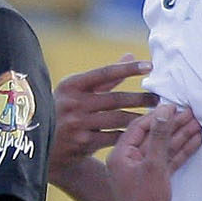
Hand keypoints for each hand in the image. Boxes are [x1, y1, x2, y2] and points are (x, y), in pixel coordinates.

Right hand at [51, 55, 159, 174]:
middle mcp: (73, 103)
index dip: (129, 69)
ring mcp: (77, 124)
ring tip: (155, 116)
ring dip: (140, 117)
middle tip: (158, 98)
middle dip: (141, 98)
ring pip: (118, 119)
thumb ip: (104, 77)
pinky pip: (114, 137)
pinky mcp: (83, 143)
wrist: (43, 144)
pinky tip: (142, 133)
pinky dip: (130, 134)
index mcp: (70, 85)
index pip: (105, 73)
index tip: (149, 66)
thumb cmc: (64, 111)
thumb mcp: (76, 91)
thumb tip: (130, 56)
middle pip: (116, 99)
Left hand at [106, 102, 201, 200]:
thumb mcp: (153, 164)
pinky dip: (182, 151)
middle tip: (192, 111)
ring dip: (181, 136)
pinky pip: (169, 161)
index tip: (173, 105)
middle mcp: (128, 162)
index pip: (137, 128)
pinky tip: (197, 139)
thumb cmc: (146, 199)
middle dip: (173, 125)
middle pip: (153, 137)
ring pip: (164, 148)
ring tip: (199, 121)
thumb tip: (165, 110)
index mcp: (119, 156)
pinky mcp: (156, 181)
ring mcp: (142, 172)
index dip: (157, 116)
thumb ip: (160, 137)